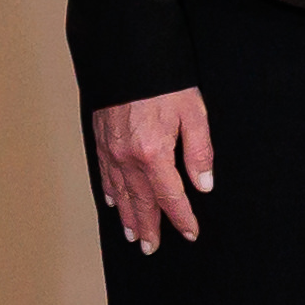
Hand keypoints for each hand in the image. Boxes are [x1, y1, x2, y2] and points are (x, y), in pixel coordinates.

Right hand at [91, 88, 213, 251]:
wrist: (128, 55)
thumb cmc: (165, 82)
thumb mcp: (194, 113)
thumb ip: (200, 152)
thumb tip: (204, 185)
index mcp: (154, 153)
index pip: (170, 196)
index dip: (181, 217)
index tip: (190, 233)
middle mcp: (128, 157)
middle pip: (141, 202)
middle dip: (148, 227)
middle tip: (151, 248)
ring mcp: (110, 149)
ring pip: (120, 192)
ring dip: (127, 216)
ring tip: (132, 235)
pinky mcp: (100, 139)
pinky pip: (105, 173)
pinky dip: (110, 191)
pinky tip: (113, 202)